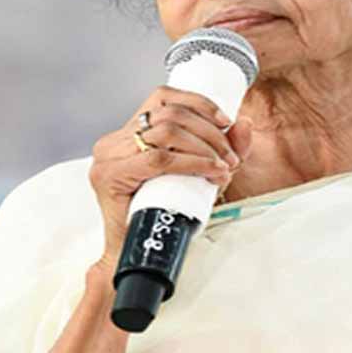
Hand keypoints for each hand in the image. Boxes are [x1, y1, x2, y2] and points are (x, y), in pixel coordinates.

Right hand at [88, 85, 252, 269]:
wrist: (136, 256)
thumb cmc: (164, 215)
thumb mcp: (200, 174)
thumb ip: (222, 149)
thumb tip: (243, 123)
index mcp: (127, 133)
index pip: (163, 97)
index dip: (200, 104)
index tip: (226, 121)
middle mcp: (113, 140)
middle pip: (170, 114)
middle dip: (210, 133)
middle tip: (230, 158)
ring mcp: (108, 157)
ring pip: (166, 131)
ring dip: (204, 148)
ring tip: (222, 168)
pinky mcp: (109, 176)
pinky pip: (158, 158)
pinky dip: (191, 163)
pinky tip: (211, 172)